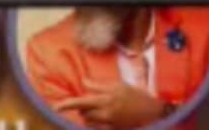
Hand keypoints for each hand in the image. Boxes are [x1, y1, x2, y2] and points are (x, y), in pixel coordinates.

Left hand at [51, 83, 167, 128]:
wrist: (153, 113)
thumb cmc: (136, 96)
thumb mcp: (119, 86)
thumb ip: (99, 85)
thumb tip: (84, 83)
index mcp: (106, 100)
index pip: (81, 102)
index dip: (67, 104)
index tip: (55, 107)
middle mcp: (105, 113)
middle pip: (84, 113)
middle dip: (83, 107)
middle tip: (93, 100)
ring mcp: (109, 124)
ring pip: (89, 120)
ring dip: (89, 114)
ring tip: (101, 107)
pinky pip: (97, 126)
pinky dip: (97, 121)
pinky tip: (105, 116)